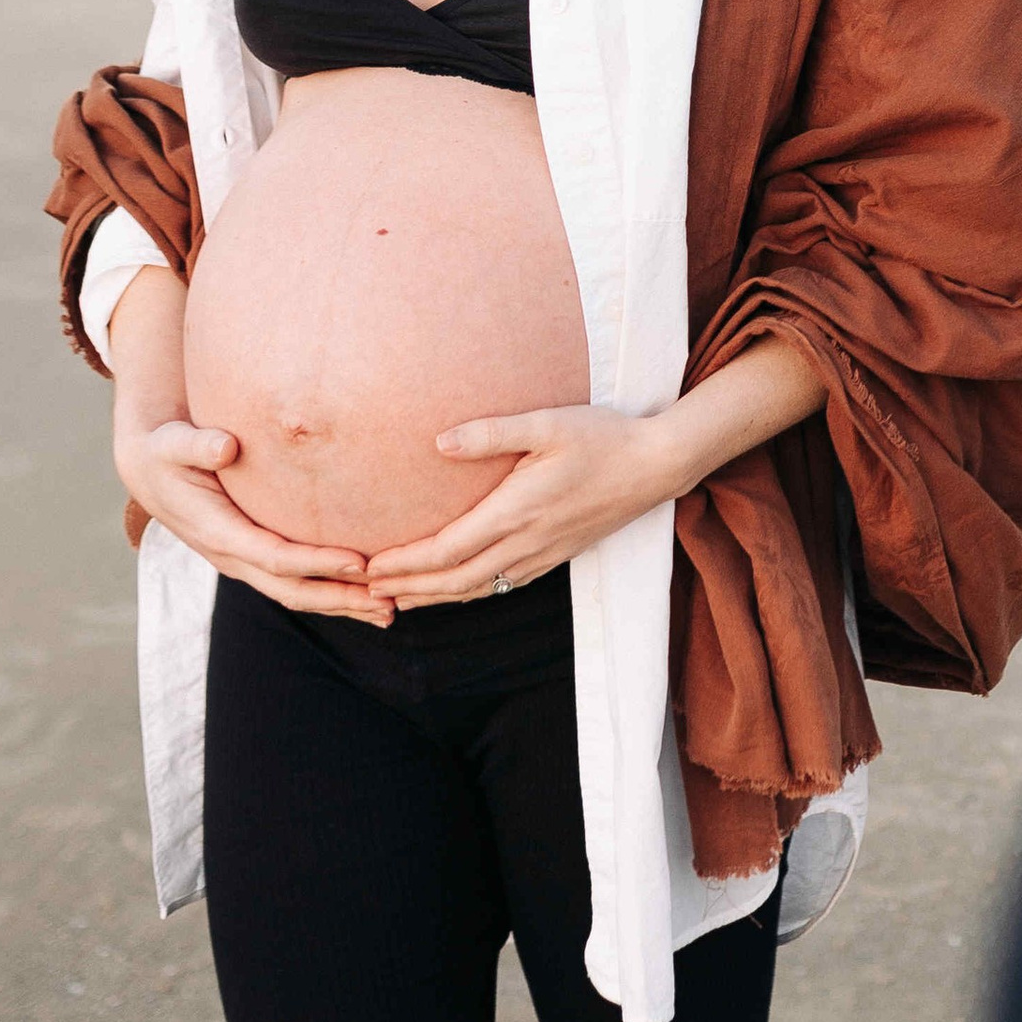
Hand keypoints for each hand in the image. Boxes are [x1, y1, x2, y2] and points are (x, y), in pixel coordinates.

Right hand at [115, 410, 396, 625]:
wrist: (150, 470)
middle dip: (340, 599)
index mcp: (218, 531)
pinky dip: (330, 592)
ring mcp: (242, 562)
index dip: (318, 563)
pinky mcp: (253, 557)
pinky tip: (364, 593)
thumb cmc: (166, 451)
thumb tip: (225, 446)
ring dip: (341, 605)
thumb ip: (197, 445)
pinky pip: (294, 583)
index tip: (361, 562)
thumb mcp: (172, 444)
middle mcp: (231, 556)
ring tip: (388, 611)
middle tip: (388, 603)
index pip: (276, 556)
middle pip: (292, 590)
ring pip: (296, 594)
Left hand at [363, 402, 682, 607]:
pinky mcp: (555, 555)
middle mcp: (525, 542)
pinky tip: (455, 589)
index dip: (404, 564)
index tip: (370, 567)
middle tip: (366, 592)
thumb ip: (491, 432)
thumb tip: (438, 443)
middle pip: (455, 582)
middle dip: (408, 589)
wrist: (655, 466)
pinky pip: (501, 585)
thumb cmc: (602, 438)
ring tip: (398, 598)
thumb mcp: (547, 423)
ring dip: (434, 597)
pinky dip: (468, 593)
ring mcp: (542, 554)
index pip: (446, 551)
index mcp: (515, 512)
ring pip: (478, 589)